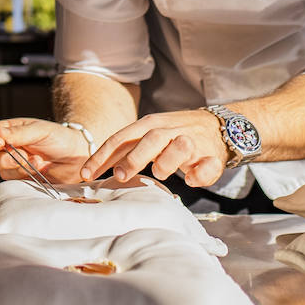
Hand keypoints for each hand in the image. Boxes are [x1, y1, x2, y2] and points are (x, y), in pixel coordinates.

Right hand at [0, 118, 92, 183]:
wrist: (77, 156)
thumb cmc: (58, 137)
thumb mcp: (39, 130)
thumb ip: (18, 133)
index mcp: (6, 132)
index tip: (0, 143)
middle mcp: (5, 149)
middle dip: (2, 158)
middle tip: (21, 156)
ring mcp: (13, 165)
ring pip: (0, 171)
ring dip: (18, 167)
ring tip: (38, 160)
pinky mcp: (21, 180)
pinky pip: (13, 182)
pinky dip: (25, 176)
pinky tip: (39, 169)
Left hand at [80, 109, 226, 186]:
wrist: (218, 127)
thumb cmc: (174, 135)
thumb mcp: (149, 135)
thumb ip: (128, 149)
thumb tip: (97, 169)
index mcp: (150, 124)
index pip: (122, 139)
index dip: (103, 156)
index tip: (86, 174)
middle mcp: (170, 130)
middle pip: (150, 139)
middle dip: (133, 158)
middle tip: (119, 176)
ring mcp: (193, 142)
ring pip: (180, 147)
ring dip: (167, 163)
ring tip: (159, 174)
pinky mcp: (212, 156)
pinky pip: (207, 166)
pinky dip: (198, 175)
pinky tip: (190, 179)